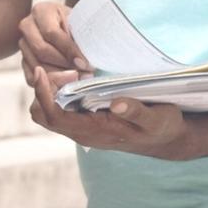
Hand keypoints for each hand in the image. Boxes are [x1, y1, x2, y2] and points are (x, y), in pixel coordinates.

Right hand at [19, 1, 90, 78]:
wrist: (65, 27)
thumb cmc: (74, 24)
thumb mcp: (78, 24)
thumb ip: (81, 40)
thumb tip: (85, 64)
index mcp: (42, 11)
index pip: (52, 33)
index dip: (69, 50)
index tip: (85, 63)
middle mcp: (27, 26)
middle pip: (41, 50)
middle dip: (64, 65)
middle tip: (83, 74)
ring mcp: (23, 44)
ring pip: (36, 65)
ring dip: (59, 77)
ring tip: (77, 79)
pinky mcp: (23, 60)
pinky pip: (31, 77)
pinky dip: (48, 84)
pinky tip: (65, 84)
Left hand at [27, 65, 196, 160]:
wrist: (165, 139)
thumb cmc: (161, 126)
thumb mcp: (156, 118)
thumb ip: (136, 111)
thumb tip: (117, 103)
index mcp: (94, 132)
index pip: (54, 116)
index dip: (43, 94)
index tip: (42, 70)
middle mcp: (82, 133)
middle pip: (43, 114)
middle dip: (43, 90)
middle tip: (61, 68)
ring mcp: (82, 129)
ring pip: (48, 112)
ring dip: (49, 91)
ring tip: (69, 71)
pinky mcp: (85, 122)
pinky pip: (59, 109)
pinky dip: (57, 93)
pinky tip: (74, 76)